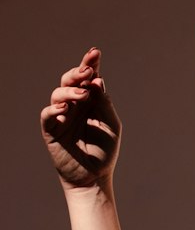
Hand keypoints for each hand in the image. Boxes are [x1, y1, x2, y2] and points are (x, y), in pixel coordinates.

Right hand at [41, 48, 121, 192]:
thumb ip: (105, 103)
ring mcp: (62, 116)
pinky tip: (65, 109)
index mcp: (91, 101)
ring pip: (58, 94)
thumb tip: (97, 80)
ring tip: (82, 94)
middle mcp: (75, 105)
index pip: (88, 78)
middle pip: (70, 81)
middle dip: (78, 73)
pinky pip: (48, 114)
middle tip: (87, 72)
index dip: (89, 64)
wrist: (94, 176)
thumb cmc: (104, 151)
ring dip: (69, 91)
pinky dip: (54, 109)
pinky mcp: (51, 129)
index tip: (94, 53)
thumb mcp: (111, 124)